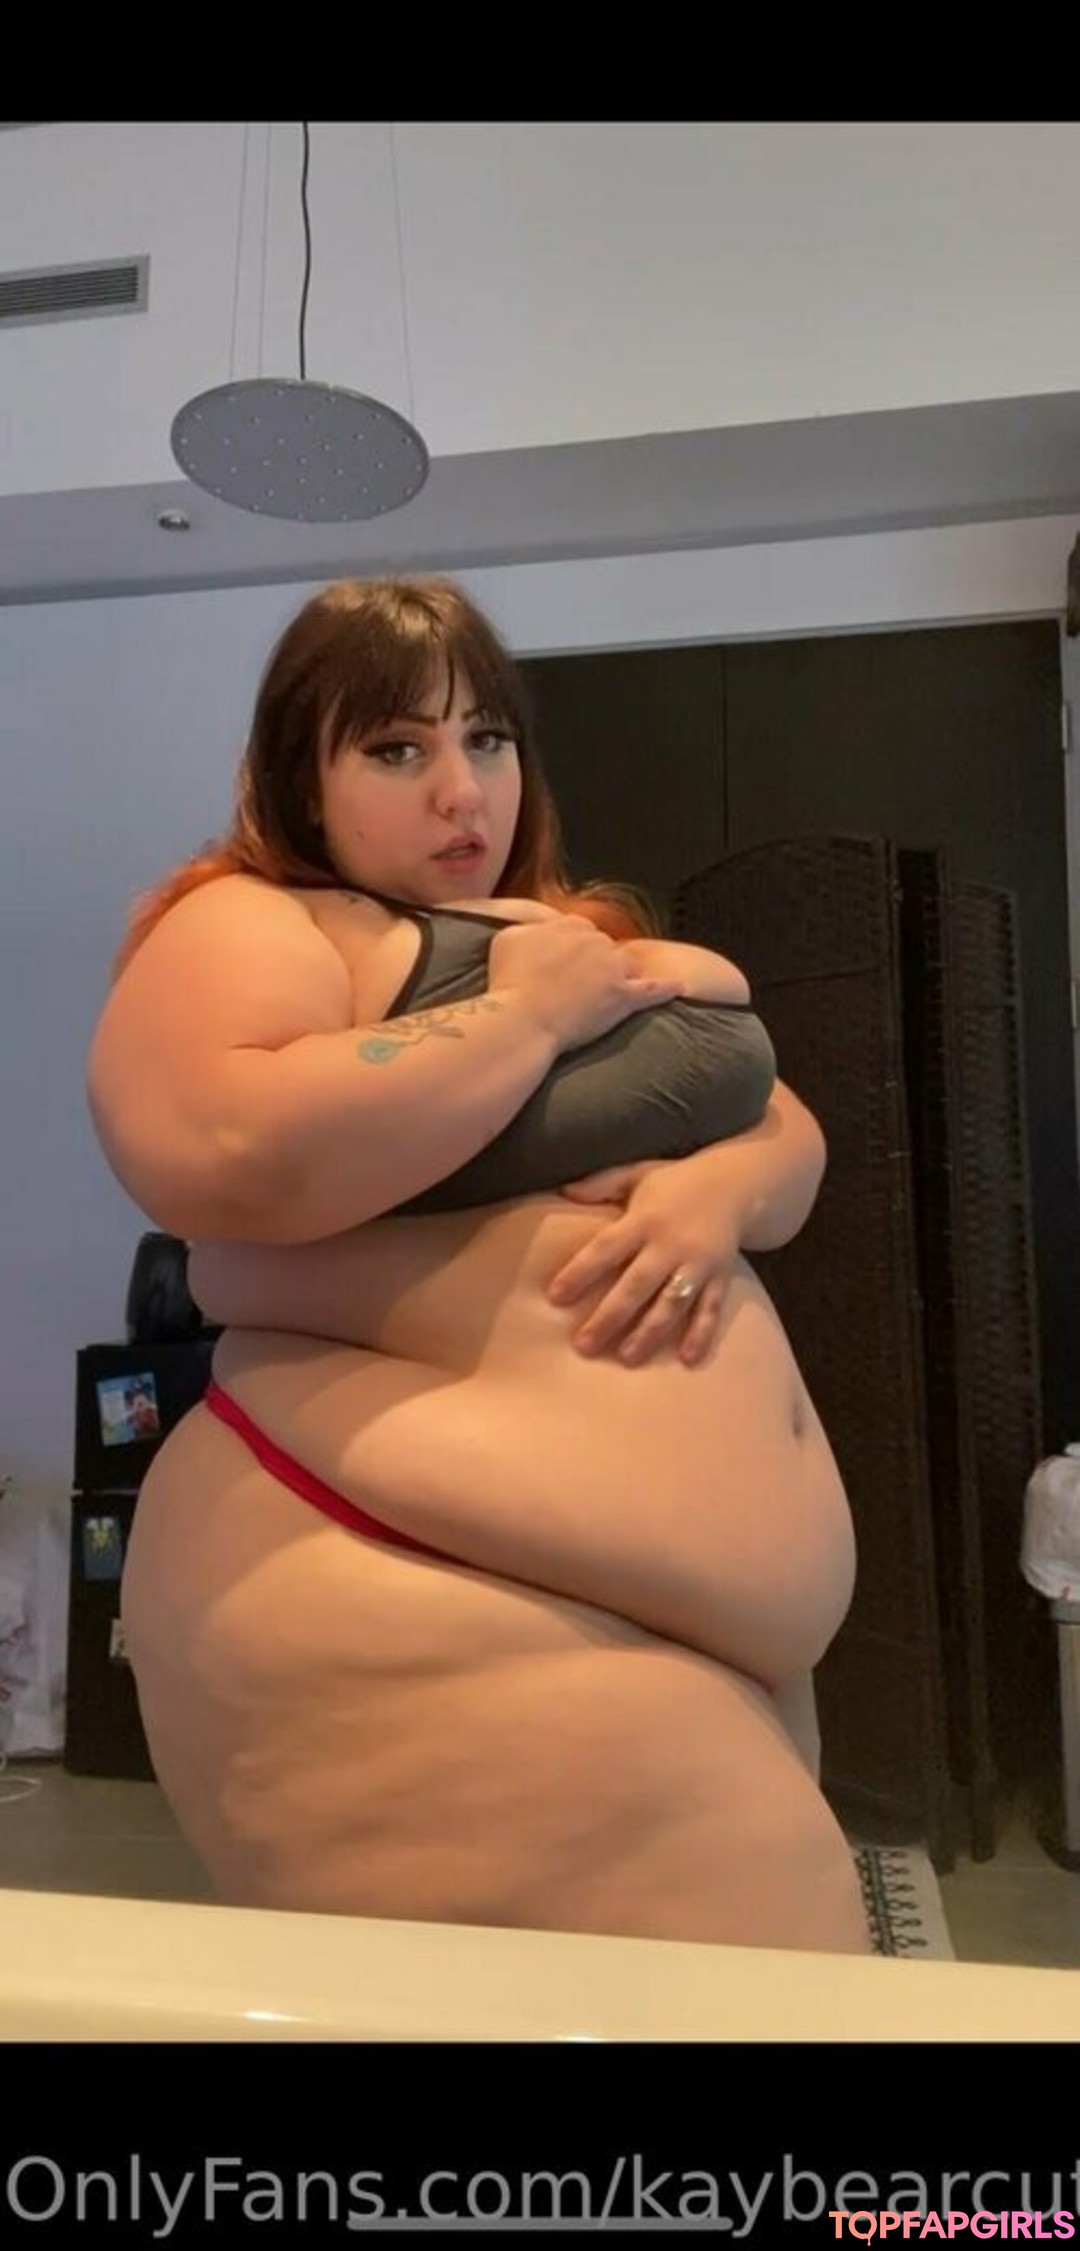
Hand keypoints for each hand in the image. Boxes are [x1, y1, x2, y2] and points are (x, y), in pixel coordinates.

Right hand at [488, 917, 681, 1054]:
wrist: (523, 1020)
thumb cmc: (508, 983)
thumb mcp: (507, 939)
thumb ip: (527, 927)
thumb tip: (537, 928)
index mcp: (568, 924)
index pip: (578, 929)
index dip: (570, 948)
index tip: (561, 965)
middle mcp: (596, 941)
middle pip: (603, 945)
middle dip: (594, 961)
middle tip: (577, 985)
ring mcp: (613, 969)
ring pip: (626, 963)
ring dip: (621, 973)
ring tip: (609, 990)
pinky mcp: (624, 997)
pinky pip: (653, 989)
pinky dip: (666, 988)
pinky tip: (678, 987)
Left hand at [546, 1158, 740, 1366]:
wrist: (737, 1183)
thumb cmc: (676, 1182)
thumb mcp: (638, 1174)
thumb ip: (601, 1184)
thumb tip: (562, 1193)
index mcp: (644, 1219)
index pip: (606, 1248)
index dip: (580, 1272)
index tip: (555, 1297)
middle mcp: (670, 1244)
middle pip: (636, 1285)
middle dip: (610, 1317)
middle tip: (584, 1346)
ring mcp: (698, 1263)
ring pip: (671, 1303)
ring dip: (650, 1332)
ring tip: (627, 1358)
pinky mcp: (720, 1276)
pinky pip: (710, 1308)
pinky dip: (701, 1334)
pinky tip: (687, 1359)